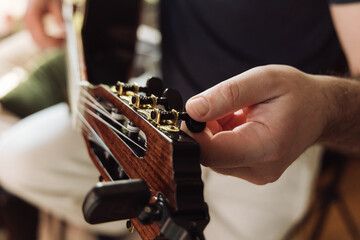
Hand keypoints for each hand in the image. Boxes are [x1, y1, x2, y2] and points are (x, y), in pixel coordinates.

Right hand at [24, 0, 63, 47]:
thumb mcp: (55, 3)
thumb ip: (59, 16)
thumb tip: (64, 31)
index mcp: (31, 16)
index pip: (41, 38)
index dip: (53, 42)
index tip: (65, 41)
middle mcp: (27, 21)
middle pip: (39, 42)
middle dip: (52, 45)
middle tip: (65, 42)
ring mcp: (28, 24)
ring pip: (38, 42)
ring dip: (50, 43)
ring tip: (63, 39)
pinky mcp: (31, 25)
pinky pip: (38, 38)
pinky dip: (48, 40)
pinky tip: (58, 38)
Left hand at [185, 65, 329, 183]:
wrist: (319, 110)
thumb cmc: (297, 94)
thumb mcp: (264, 80)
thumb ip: (227, 94)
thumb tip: (193, 109)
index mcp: (266, 148)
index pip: (211, 153)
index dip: (193, 133)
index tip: (192, 111)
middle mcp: (260, 169)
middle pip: (209, 156)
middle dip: (205, 129)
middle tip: (221, 106)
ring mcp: (255, 173)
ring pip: (213, 156)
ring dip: (213, 132)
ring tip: (235, 112)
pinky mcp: (250, 170)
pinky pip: (222, 156)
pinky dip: (221, 136)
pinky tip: (236, 122)